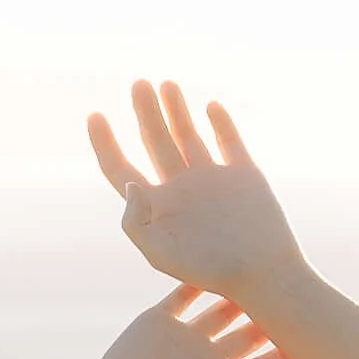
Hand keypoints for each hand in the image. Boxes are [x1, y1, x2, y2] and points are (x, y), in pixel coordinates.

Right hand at [65, 286, 289, 358]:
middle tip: (291, 294)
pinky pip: (183, 293)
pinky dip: (198, 279)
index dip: (287, 349)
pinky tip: (218, 264)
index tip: (310, 331)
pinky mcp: (159, 320)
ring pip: (221, 310)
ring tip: (261, 274)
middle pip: (249, 333)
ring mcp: (185, 338)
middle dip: (269, 316)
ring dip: (240, 294)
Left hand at [88, 80, 311, 318]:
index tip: (94, 115)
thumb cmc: (210, 272)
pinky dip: (221, 123)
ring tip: (166, 84)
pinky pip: (229, 142)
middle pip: (154, 142)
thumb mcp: (160, 255)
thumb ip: (135, 222)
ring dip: (176, 109)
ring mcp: (212, 180)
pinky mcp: (244, 175)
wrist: (264, 274)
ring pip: (187, 135)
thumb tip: (131, 183)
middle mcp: (180, 189)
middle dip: (144, 112)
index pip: (120, 169)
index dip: (104, 143)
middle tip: (138, 84)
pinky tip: (210, 107)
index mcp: (156, 207)